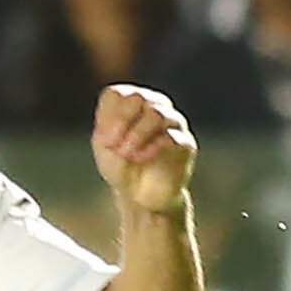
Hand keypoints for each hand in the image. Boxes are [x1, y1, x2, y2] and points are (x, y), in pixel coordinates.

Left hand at [92, 84, 196, 212]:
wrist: (141, 196)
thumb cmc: (122, 166)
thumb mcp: (105, 148)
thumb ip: (107, 130)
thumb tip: (115, 123)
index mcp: (131, 105)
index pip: (117, 94)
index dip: (108, 115)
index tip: (104, 140)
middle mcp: (154, 106)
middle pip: (137, 97)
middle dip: (121, 120)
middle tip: (112, 146)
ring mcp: (173, 123)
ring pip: (157, 113)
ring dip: (136, 133)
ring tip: (126, 154)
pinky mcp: (185, 143)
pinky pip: (173, 136)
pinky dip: (152, 146)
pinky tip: (140, 158)